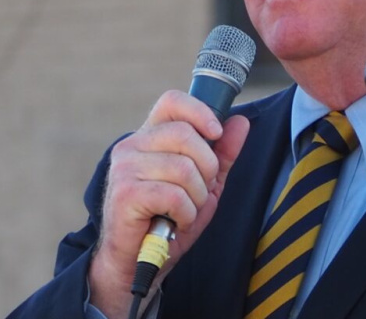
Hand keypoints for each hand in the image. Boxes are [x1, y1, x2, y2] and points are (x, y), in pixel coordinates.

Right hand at [88, 90, 250, 317]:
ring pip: (184, 168)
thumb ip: (222, 153)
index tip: (216, 133)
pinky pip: (175, 195)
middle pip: (186, 135)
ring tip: (184, 211)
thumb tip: (240, 121)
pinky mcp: (126, 193)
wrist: (137, 263)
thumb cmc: (169, 221)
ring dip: (196, 197)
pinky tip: (175, 222)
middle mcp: (131, 145)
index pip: (172, 101)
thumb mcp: (203, 184)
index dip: (199, 111)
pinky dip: (185, 214)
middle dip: (207, 167)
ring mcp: (125, 168)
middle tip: (198, 192)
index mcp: (148, 137)